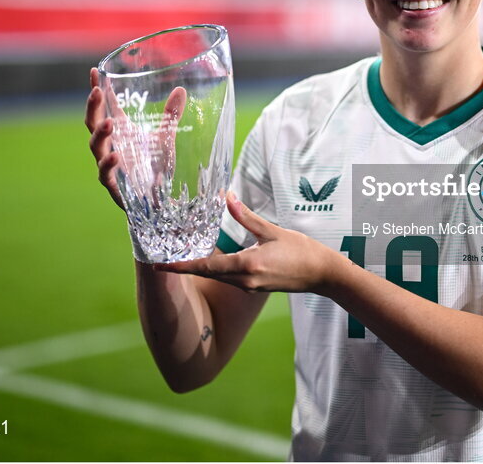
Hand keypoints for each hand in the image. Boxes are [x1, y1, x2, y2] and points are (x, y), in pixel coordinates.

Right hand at [85, 67, 186, 209]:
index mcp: (120, 131)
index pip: (104, 107)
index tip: (94, 70)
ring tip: (109, 122)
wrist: (158, 201)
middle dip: (93, 107)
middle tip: (96, 92)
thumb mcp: (165, 138)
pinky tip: (116, 155)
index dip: (97, 89)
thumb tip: (181, 90)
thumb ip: (171, 115)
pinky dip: (109, 164)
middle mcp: (110, 145)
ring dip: (100, 133)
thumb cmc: (156, 166)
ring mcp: (109, 164)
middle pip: (92, 123)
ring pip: (96, 146)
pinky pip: (106, 173)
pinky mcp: (113, 184)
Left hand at [154, 193, 343, 293]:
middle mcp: (245, 280)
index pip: (206, 266)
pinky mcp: (255, 287)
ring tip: (180, 255)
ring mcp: (250, 286)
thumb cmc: (301, 250)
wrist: (322, 274)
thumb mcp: (272, 230)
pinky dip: (216, 269)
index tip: (159, 264)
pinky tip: (209, 260)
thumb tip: (226, 195)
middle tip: (162, 256)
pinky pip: (229, 278)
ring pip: (218, 276)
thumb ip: (246, 216)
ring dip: (200, 268)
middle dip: (185, 266)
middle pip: (207, 273)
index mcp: (248, 265)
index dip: (181, 266)